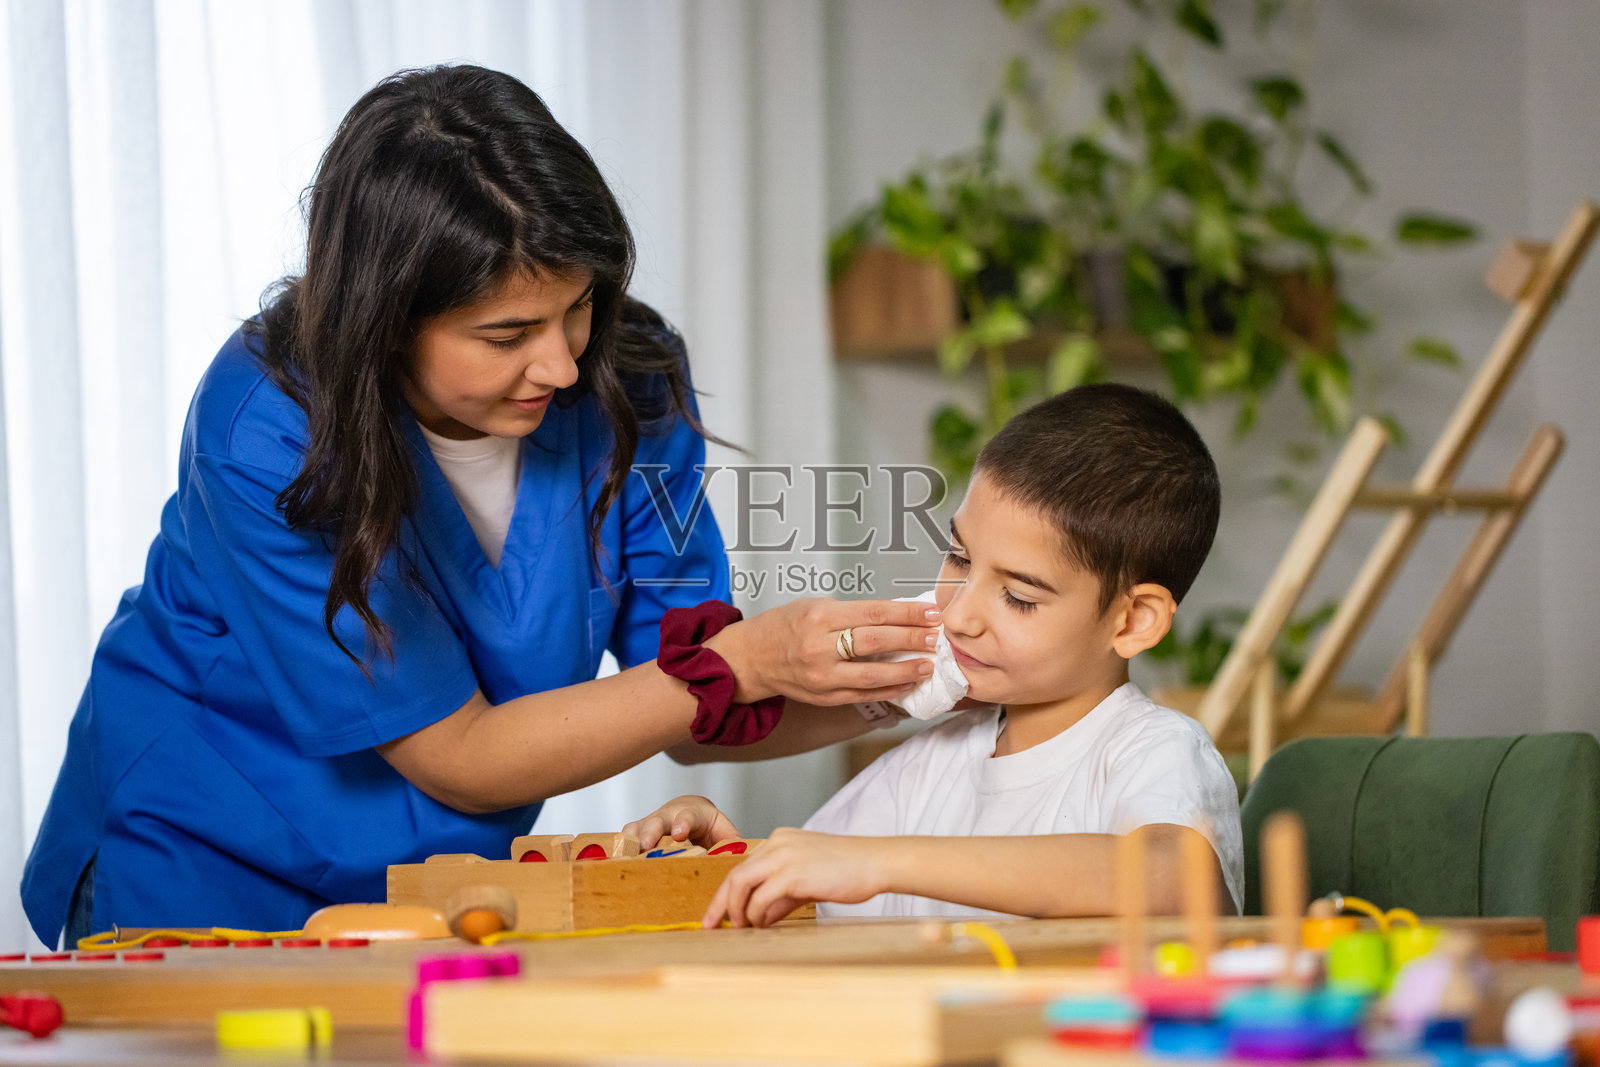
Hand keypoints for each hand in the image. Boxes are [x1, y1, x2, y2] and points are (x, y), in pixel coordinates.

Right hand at [622, 795, 738, 849]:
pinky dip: (619, 850)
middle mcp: (667, 816)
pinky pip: (624, 840)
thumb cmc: (708, 825)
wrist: (689, 812)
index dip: (683, 823)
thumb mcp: (723, 830)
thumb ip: (731, 843)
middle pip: (656, 821)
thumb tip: (740, 857)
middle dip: (650, 832)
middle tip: (645, 846)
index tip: (680, 833)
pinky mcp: (636, 835)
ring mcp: (649, 824)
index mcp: (692, 814)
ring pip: (635, 829)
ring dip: (629, 843)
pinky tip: (614, 865)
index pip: (687, 816)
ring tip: (624, 859)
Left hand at [703, 827, 890, 927]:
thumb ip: (782, 894)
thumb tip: (760, 916)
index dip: (726, 893)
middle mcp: (776, 843)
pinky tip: (763, 925)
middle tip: (711, 926)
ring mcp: (783, 856)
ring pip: (742, 884)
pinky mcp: (793, 873)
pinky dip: (757, 914)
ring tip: (742, 929)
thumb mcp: (808, 878)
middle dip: (720, 903)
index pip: (742, 866)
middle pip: (735, 875)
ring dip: (738, 911)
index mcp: (779, 839)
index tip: (717, 914)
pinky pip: (761, 898)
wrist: (875, 862)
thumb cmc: (847, 870)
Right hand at [706, 597, 940, 705]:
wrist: (749, 659)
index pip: (873, 614)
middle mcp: (819, 647)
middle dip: (912, 639)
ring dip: (906, 670)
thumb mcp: (813, 606)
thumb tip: (895, 617)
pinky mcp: (824, 697)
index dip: (906, 613)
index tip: (930, 613)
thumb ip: (851, 613)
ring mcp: (822, 676)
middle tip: (936, 636)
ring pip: (873, 675)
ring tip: (928, 663)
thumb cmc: (782, 627)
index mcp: (819, 617)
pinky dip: (889, 690)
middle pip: (877, 642)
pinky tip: (908, 683)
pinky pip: (864, 695)